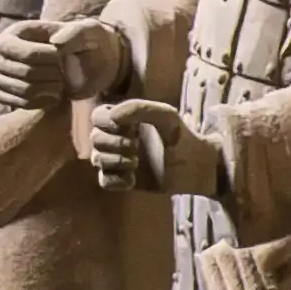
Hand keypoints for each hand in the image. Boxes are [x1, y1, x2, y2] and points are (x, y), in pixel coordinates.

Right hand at [0, 12, 120, 112]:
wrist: (91, 62)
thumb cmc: (87, 41)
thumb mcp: (88, 31)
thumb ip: (74, 33)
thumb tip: (56, 43)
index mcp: (16, 32)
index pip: (24, 52)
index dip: (47, 59)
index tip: (66, 56)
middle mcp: (3, 53)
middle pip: (21, 72)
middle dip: (50, 75)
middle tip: (66, 73)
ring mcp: (3, 73)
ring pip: (21, 90)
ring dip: (48, 89)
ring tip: (62, 84)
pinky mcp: (8, 93)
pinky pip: (19, 103)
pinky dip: (41, 102)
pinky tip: (55, 96)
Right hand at [80, 95, 222, 198]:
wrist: (196, 167)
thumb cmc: (182, 137)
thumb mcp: (167, 116)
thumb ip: (140, 109)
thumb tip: (112, 116)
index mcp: (124, 119)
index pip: (97, 116)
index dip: (106, 123)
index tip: (128, 128)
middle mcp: (116, 138)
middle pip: (94, 138)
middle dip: (113, 144)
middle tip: (136, 148)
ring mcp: (117, 159)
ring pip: (96, 159)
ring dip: (114, 161)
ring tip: (136, 164)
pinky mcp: (121, 180)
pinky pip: (104, 181)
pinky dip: (115, 181)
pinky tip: (132, 180)